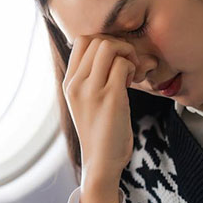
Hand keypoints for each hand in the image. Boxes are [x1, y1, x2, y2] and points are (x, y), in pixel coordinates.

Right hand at [63, 35, 137, 202]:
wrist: (101, 163)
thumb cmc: (100, 132)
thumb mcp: (86, 102)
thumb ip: (91, 78)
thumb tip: (111, 52)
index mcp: (68, 83)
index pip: (81, 41)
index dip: (103, 41)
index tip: (115, 60)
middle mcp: (75, 84)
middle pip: (96, 39)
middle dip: (118, 45)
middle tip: (129, 64)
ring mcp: (90, 90)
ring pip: (109, 47)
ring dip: (127, 54)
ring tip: (132, 73)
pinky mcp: (109, 98)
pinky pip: (123, 65)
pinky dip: (133, 67)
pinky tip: (134, 82)